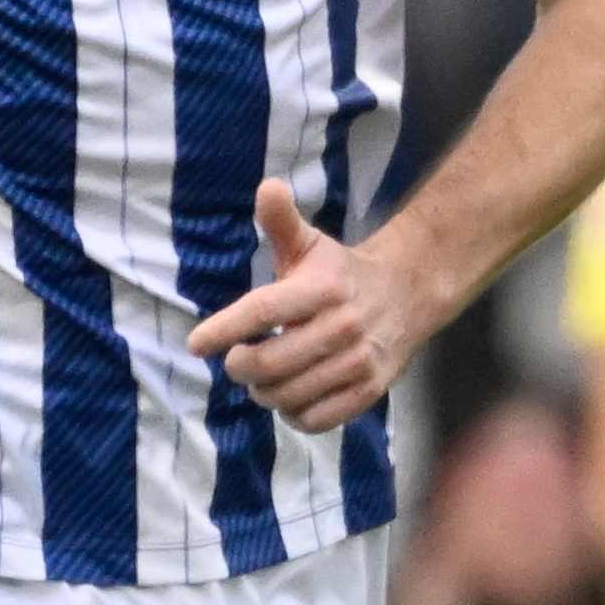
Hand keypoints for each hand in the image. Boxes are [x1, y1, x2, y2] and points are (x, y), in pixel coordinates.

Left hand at [188, 182, 429, 430]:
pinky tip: (291, 397)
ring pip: (288, 395)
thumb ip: (282, 221)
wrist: (408, 295)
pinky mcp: (369, 390)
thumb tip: (267, 186)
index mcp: (322, 288)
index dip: (223, 330)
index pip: (261, 312)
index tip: (195, 344)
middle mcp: (342, 326)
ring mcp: (358, 362)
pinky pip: (316, 418)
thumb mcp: (310, 243)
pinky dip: (294, 414)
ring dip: (263, 392)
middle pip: (268, 363)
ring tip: (263, 380)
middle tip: (237, 361)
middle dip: (240, 367)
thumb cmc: (340, 272)